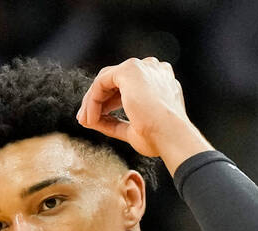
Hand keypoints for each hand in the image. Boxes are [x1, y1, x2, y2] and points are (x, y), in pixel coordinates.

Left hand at [76, 57, 209, 167]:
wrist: (171, 136)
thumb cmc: (160, 137)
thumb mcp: (133, 129)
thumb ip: (114, 122)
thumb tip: (92, 121)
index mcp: (161, 81)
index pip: (128, 87)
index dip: (109, 103)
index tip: (97, 120)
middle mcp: (153, 70)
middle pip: (115, 81)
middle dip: (98, 101)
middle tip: (86, 120)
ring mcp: (143, 67)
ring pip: (106, 80)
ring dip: (92, 102)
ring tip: (86, 121)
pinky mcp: (129, 70)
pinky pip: (101, 83)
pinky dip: (92, 101)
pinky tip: (91, 118)